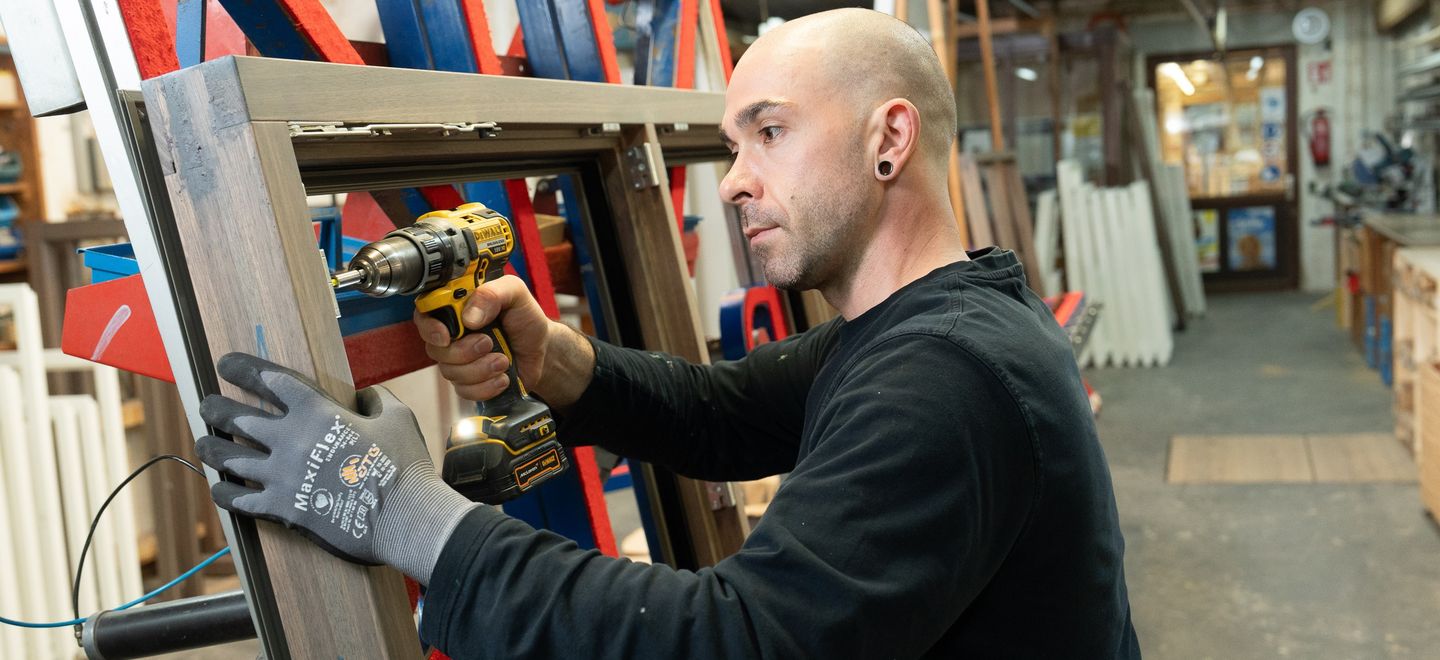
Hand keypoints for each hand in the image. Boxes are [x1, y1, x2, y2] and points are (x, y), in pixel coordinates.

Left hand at [196, 353, 473, 580]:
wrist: (404, 515)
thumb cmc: (404, 464)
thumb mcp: (397, 417)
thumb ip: (374, 400)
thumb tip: (363, 396)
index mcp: (317, 412)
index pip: (269, 380)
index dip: (242, 368)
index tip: (225, 364)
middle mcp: (290, 439)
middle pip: (236, 417)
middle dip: (215, 408)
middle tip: (206, 406)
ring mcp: (281, 476)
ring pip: (228, 457)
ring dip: (211, 448)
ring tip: (203, 443)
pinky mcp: (281, 508)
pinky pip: (240, 499)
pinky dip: (225, 492)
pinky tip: (218, 488)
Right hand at [416, 274, 553, 400]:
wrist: (542, 349)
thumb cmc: (525, 318)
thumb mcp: (515, 294)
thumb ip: (492, 294)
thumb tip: (468, 317)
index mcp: (456, 308)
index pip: (425, 315)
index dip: (429, 327)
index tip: (446, 336)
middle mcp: (452, 334)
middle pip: (435, 350)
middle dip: (463, 351)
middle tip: (488, 343)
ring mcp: (458, 360)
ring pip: (450, 373)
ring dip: (481, 369)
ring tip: (503, 360)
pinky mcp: (469, 382)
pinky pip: (464, 391)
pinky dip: (486, 387)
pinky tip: (502, 377)